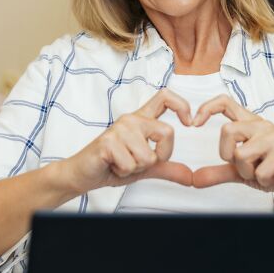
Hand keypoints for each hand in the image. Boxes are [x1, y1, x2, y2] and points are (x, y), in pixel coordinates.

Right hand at [62, 89, 193, 194]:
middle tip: (139, 161)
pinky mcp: (108, 141)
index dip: (182, 105)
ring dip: (136, 168)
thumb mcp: (145, 167)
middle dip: (159, 156)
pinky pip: (131, 164)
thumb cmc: (111, 165)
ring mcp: (119, 129)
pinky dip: (124, 172)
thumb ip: (167, 168)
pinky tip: (112, 165)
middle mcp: (131, 120)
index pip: (165, 97)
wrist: (83, 173)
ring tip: (121, 162)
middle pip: (167, 132)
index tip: (189, 122)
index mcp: (141, 120)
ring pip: (148, 156)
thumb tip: (190, 176)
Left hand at [191, 94, 273, 211]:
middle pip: (228, 130)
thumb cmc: (271, 171)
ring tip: (260, 172)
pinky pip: (259, 171)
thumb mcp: (240, 171)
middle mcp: (261, 125)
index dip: (206, 108)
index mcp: (250, 123)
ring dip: (247, 172)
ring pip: (242, 154)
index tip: (193, 123)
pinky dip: (262, 180)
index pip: (225, 102)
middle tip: (242, 165)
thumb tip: (193, 179)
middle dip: (227, 155)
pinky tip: (272, 177)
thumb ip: (217, 172)